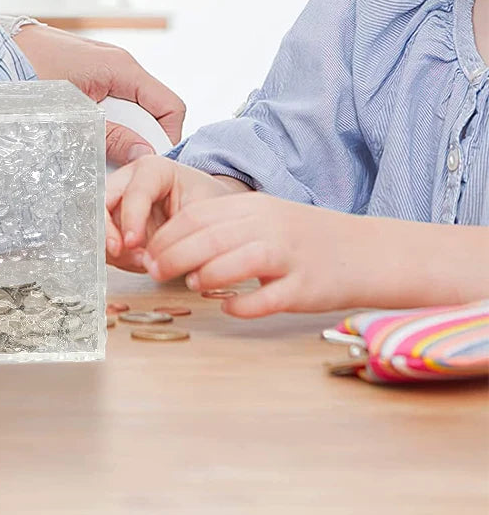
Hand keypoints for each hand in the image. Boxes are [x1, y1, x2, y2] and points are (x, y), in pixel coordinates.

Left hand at [14, 25, 185, 156]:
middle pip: (150, 112)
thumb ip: (110, 136)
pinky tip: (81, 137)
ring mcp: (105, 71)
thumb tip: (144, 156)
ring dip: (117, 134)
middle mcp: (120, 66)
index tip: (150, 164)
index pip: (170, 107)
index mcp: (123, 69)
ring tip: (92, 152)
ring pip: (129, 111)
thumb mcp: (73, 114)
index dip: (167, 138)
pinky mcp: (89, 77)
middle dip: (138, 140)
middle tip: (115, 163)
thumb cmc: (29, 71)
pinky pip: (110, 105)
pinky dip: (102, 124)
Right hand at [104, 155, 234, 270]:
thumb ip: (178, 230)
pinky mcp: (115, 222)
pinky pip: (104, 239)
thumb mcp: (201, 212)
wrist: (209, 212)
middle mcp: (129, 180)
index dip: (131, 218)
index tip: (133, 242)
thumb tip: (151, 256)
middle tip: (117, 251)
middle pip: (103, 201)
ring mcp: (118, 201)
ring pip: (98, 222)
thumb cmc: (206, 204)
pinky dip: (116, 256)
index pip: (134, 191)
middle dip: (105, 229)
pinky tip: (136, 261)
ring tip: (138, 261)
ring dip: (111, 246)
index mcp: (153, 169)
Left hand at [142, 192, 370, 316]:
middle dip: (173, 256)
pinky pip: (268, 298)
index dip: (166, 236)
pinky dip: (242, 304)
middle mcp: (270, 226)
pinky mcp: (306, 287)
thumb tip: (173, 244)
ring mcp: (290, 256)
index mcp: (254, 207)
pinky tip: (228, 307)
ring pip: (238, 262)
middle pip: (210, 238)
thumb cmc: (304, 238)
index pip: (197, 216)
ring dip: (206, 275)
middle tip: (153, 272)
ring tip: (191, 286)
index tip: (147, 253)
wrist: (367, 251)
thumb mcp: (263, 217)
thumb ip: (224, 226)